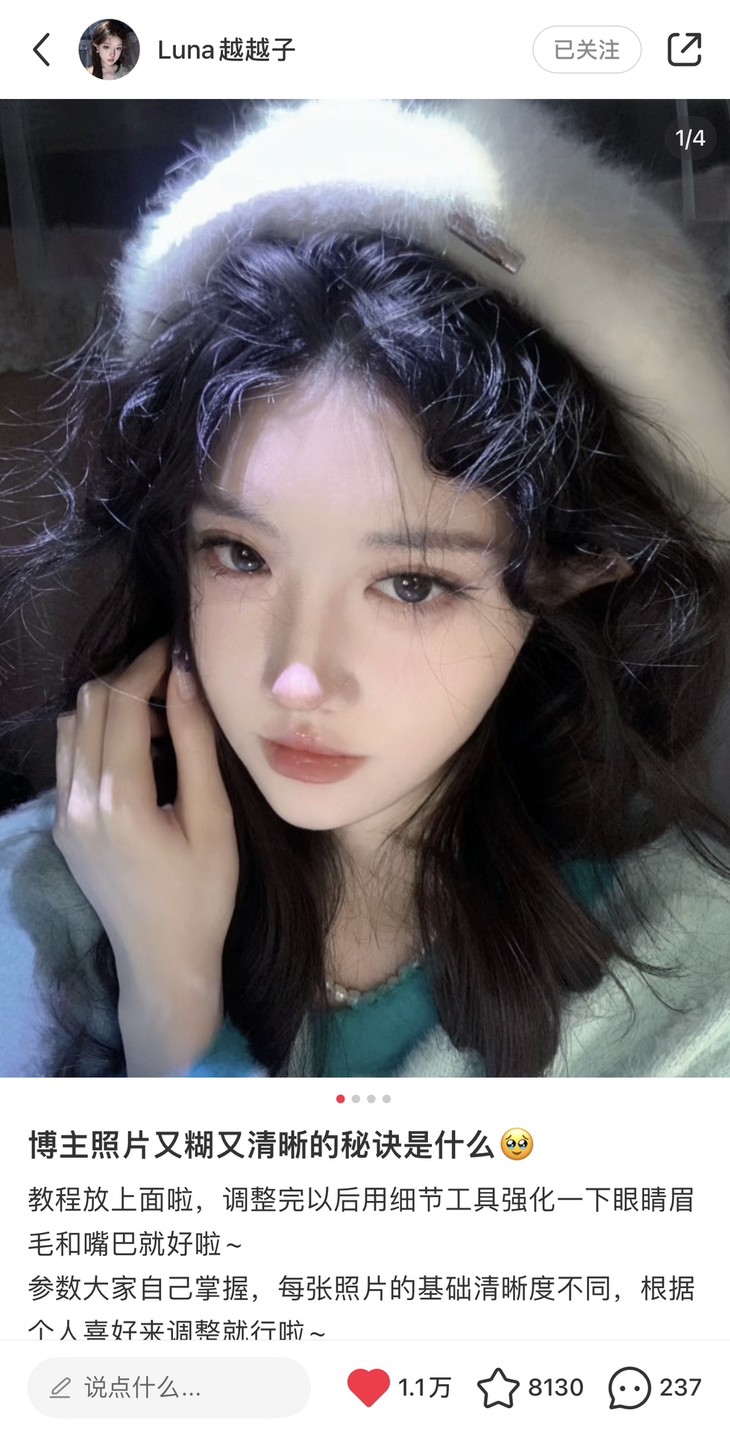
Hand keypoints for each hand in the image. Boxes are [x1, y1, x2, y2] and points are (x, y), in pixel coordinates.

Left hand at [53, 637, 238, 1074]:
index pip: (120, 701)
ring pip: (72, 724)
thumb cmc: (202, 896)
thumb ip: (193, 745)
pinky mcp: (63, 824)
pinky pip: (69, 755)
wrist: (162, 961)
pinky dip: (98, 735)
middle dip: (131, 680)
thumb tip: (184, 675)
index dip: (150, 663)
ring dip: (111, 707)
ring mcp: (63, 813)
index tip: (183, 650)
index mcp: (117, 798)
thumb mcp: (213, 820)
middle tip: (178, 687)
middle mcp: (77, 799)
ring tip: (160, 723)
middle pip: (88, 703)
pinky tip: (138, 753)